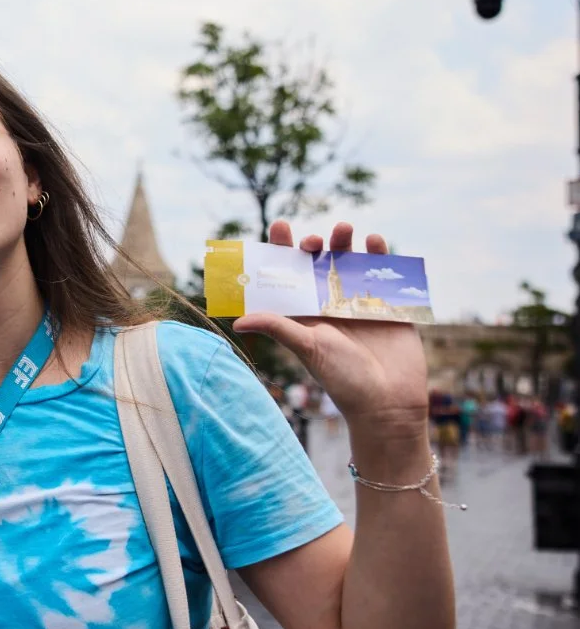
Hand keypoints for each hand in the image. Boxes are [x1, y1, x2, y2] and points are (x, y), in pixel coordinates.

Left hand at [233, 222, 426, 433]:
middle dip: (314, 244)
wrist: (387, 403)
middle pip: (319, 262)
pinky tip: (374, 241)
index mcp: (305, 312)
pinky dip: (380, 253)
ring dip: (345, 242)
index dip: (282, 250)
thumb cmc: (343, 379)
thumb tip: (238, 320)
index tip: (279, 226)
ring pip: (350, 261)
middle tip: (313, 242)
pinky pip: (385, 272)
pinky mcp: (390, 305)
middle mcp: (330, 303)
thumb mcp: (308, 348)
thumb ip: (278, 328)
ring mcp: (360, 302)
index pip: (288, 274)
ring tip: (343, 229)